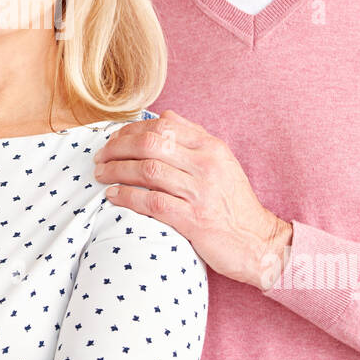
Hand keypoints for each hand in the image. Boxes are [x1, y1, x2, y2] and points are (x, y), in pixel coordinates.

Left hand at [91, 109, 292, 288]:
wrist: (259, 243)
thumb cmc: (233, 204)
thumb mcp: (222, 163)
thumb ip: (193, 139)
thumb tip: (163, 117)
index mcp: (212, 147)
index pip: (164, 125)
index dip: (131, 130)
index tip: (113, 139)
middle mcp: (207, 164)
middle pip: (151, 143)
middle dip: (118, 148)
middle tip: (100, 157)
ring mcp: (201, 192)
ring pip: (147, 170)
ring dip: (116, 171)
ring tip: (100, 174)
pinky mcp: (194, 219)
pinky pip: (151, 201)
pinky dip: (126, 196)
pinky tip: (112, 195)